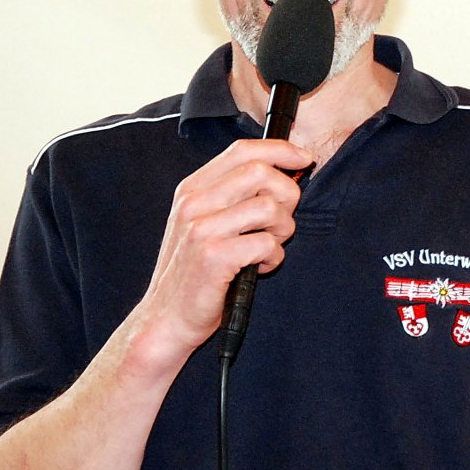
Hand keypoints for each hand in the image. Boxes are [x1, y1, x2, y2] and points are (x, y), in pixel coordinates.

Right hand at [130, 137, 313, 364]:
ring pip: (269, 208)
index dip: (280, 150)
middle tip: (282, 221)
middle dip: (287, 194)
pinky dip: (274, 257)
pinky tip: (260, 267)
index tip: (304, 159)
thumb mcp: (203, 224)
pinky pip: (267, 243)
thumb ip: (233, 197)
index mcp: (191, 189)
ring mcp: (201, 228)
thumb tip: (282, 174)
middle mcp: (193, 203)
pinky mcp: (213, 256)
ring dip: (283, 230)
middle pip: (260, 172)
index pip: (242, 150)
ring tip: (268, 248)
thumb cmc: (193, 274)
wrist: (165, 319)